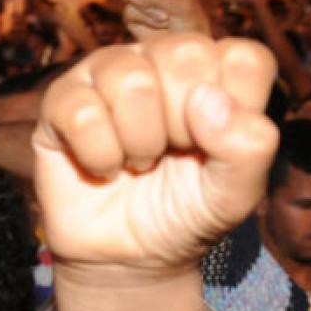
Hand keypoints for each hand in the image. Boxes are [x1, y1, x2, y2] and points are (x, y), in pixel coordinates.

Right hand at [34, 35, 277, 275]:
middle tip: (171, 154)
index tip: (215, 147)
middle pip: (184, 55)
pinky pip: (82, 112)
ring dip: (139, 142)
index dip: (235, 111)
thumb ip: (248, 147)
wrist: (126, 255)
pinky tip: (104, 167)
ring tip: (138, 162)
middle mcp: (160, 59)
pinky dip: (99, 156)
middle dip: (183, 126)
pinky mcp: (62, 98)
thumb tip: (206, 98)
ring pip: (131, 79)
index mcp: (214, 71)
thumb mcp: (235, 194)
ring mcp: (107, 73)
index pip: (242, 58)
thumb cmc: (184, 212)